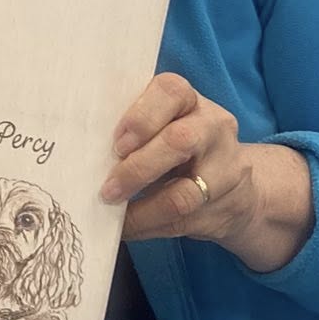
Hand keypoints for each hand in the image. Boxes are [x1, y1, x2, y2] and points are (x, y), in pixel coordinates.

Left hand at [101, 73, 312, 271]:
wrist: (236, 188)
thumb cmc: (177, 149)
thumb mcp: (161, 127)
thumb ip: (133, 130)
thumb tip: (81, 151)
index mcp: (188, 100)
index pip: (171, 91)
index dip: (142, 117)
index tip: (116, 143)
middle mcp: (212, 127)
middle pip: (180, 141)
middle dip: (139, 167)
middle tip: (109, 187)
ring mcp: (224, 167)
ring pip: (185, 191)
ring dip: (141, 208)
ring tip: (113, 210)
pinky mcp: (223, 204)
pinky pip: (182, 219)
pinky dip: (147, 224)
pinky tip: (127, 227)